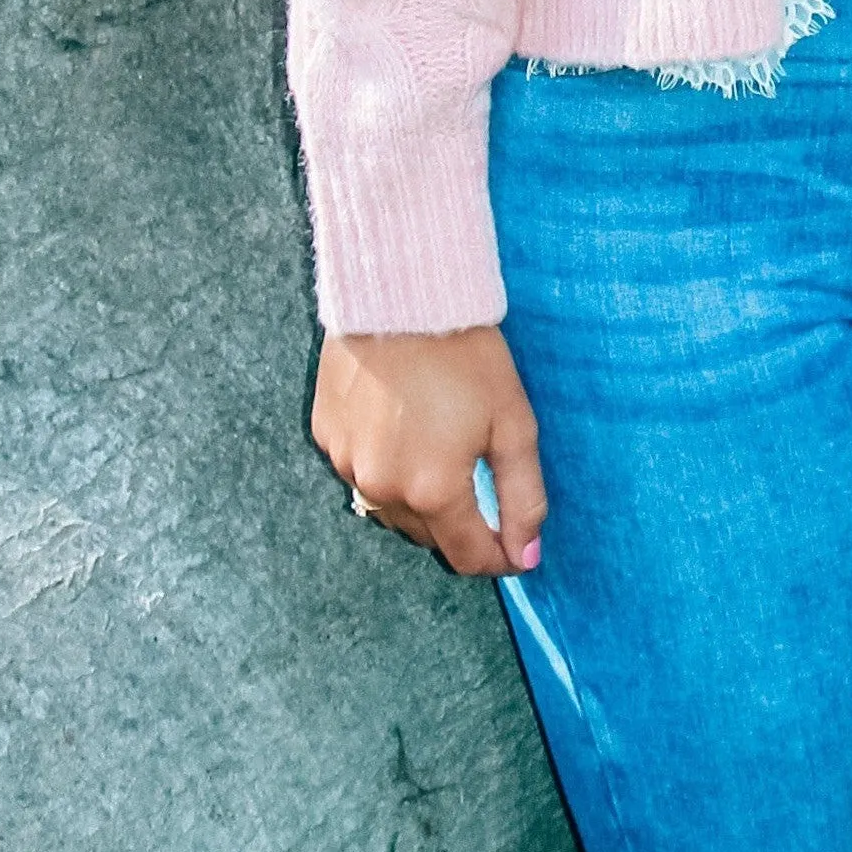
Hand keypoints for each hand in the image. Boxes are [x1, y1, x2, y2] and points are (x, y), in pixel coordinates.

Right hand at [314, 324, 544, 575]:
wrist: (400, 295)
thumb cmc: (466, 355)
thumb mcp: (513, 425)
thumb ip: (524, 497)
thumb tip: (525, 556)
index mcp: (434, 491)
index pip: (467, 556)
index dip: (496, 556)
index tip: (512, 545)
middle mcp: (382, 488)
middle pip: (427, 536)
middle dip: (458, 523)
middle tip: (477, 477)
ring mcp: (346, 464)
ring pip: (389, 508)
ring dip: (417, 498)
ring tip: (437, 447)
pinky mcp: (325, 437)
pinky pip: (360, 471)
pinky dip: (383, 465)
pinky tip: (401, 426)